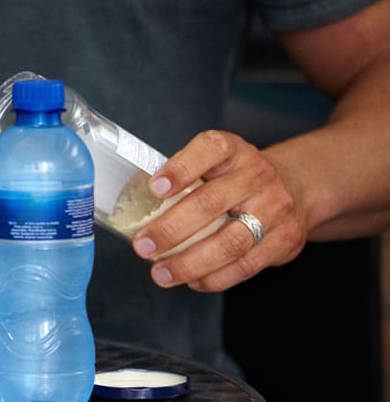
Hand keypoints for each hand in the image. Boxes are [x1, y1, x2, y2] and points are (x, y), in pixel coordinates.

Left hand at [131, 130, 308, 290]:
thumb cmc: (237, 177)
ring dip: (189, 262)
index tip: (155, 188)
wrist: (298, 186)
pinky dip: (214, 278)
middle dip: (170, 229)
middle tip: (142, 246)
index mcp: (233, 150)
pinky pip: (246, 265)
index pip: (209, 149)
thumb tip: (132, 201)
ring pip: (230, 242)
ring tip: (161, 273)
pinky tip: (191, 280)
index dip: (180, 169)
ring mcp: (275, 208)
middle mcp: (257, 175)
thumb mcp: (215, 162)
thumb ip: (183, 177)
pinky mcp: (285, 239)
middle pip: (210, 204)